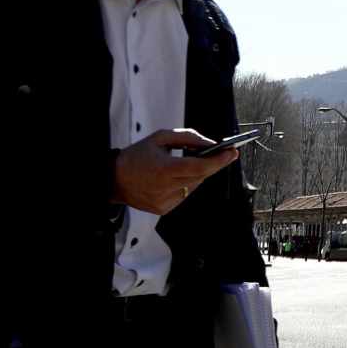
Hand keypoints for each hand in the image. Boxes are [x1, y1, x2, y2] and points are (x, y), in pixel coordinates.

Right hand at [111, 129, 238, 214]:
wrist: (113, 179)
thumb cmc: (137, 155)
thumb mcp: (161, 138)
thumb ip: (188, 138)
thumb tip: (211, 144)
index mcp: (164, 169)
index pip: (200, 167)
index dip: (219, 160)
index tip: (233, 152)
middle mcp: (165, 188)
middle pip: (201, 176)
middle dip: (212, 164)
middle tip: (223, 153)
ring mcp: (165, 202)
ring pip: (194, 186)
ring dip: (198, 174)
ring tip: (192, 163)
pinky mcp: (163, 209)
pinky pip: (184, 195)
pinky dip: (186, 184)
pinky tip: (176, 177)